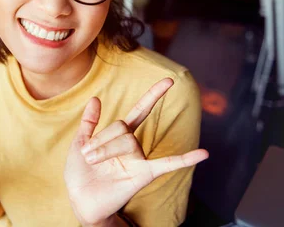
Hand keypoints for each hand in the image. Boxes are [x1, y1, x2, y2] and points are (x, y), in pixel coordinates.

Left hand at [64, 78, 208, 226]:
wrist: (81, 201)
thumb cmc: (81, 174)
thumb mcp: (80, 144)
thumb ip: (89, 122)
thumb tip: (96, 98)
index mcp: (120, 136)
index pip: (140, 111)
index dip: (154, 95)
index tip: (169, 81)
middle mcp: (133, 146)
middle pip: (122, 127)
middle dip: (101, 138)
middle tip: (87, 154)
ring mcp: (139, 160)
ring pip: (127, 140)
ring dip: (105, 149)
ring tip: (91, 160)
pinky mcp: (142, 175)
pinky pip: (167, 165)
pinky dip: (185, 159)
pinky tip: (203, 153)